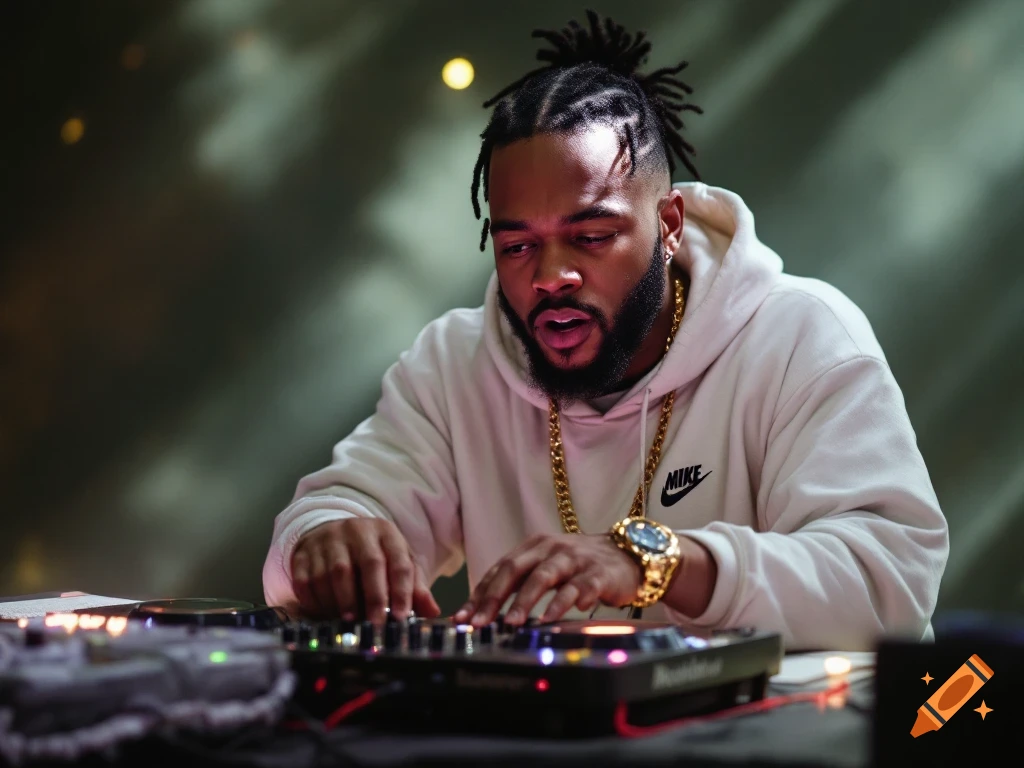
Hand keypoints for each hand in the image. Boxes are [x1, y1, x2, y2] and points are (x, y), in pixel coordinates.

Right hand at [290, 518, 440, 623]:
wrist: (330, 533)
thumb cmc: (371, 554)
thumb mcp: (396, 561)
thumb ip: (414, 587)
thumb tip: (433, 612)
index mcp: (386, 533)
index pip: (399, 562)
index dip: (402, 591)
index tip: (402, 617)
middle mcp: (357, 531)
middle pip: (369, 563)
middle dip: (375, 597)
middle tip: (376, 624)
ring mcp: (328, 540)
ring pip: (335, 573)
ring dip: (344, 603)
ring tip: (351, 622)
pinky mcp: (303, 553)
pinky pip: (308, 581)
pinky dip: (317, 602)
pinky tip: (326, 614)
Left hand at [454, 533, 640, 626]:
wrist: (628, 554)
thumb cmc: (581, 565)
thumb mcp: (548, 568)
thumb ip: (521, 584)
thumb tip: (485, 612)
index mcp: (534, 547)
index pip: (500, 569)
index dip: (480, 593)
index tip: (463, 617)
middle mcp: (551, 549)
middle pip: (516, 570)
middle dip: (494, 598)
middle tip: (480, 623)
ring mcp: (575, 560)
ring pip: (544, 577)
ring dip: (526, 600)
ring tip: (513, 623)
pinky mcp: (597, 574)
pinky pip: (578, 588)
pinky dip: (563, 603)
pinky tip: (552, 618)